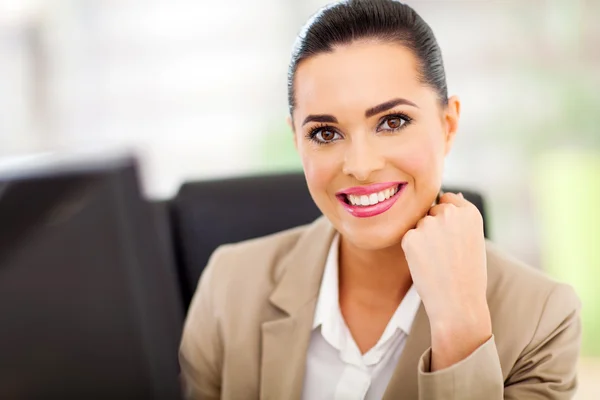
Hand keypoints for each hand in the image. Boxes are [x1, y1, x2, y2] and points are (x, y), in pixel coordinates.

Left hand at [401, 192, 491, 370]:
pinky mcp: (410, 237)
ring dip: (422, 239)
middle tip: (444, 255)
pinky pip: (408, 238)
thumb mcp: (474, 240)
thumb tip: (454, 195)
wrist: (458, 304)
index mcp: (469, 212)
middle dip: (433, 228)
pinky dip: (412, 250)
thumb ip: (462, 217)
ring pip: (418, 225)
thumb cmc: (468, 275)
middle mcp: (449, 213)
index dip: (446, 219)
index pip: (448, 199)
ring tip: (438, 262)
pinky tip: (426, 265)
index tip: (452, 238)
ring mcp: (429, 224)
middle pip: (430, 211)